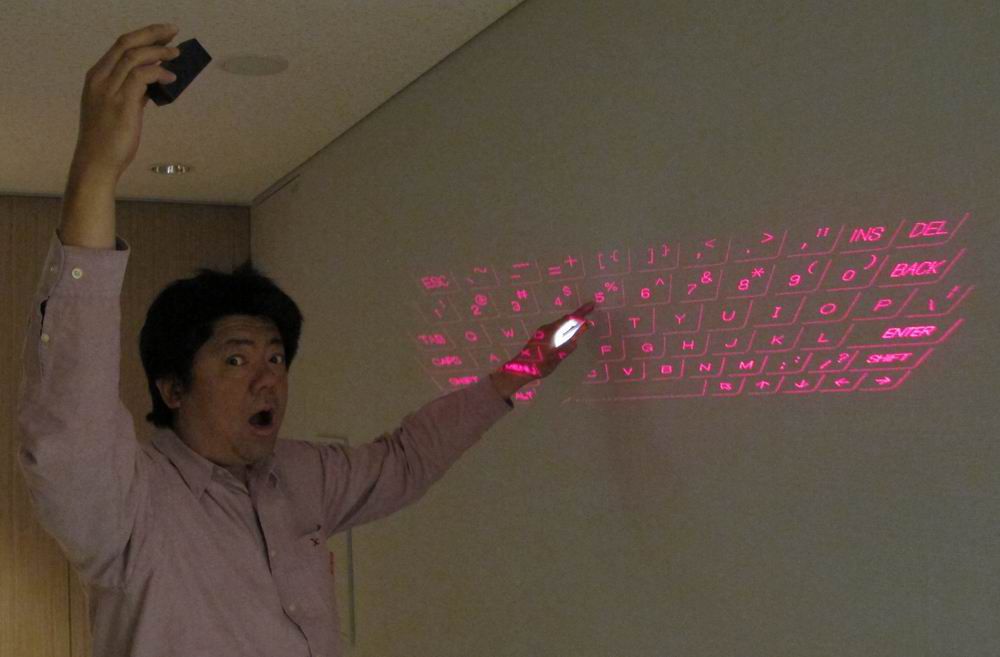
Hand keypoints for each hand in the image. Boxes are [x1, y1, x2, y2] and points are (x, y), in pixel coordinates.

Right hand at [71, 23, 181, 182]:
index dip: (143, 36)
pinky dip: (159, 72)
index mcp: (96, 77)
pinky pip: (142, 76)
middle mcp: (99, 79)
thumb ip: (133, 93)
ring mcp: (109, 90)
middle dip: (152, 34)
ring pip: (135, 57)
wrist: (96, 162)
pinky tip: (171, 78)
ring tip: (177, 53)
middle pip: (126, 44)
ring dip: (159, 52)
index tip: (162, 34)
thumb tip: (154, 81)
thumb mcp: (119, 109)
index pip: (119, 46)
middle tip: (173, 32)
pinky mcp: (122, 103)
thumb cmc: (108, 140)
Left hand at [497, 300, 597, 384]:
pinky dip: (566, 327)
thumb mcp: (554, 359)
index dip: (581, 312)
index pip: (569, 319)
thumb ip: (565, 350)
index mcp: (551, 331)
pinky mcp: (542, 337)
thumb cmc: (537, 364)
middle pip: (566, 319)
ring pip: (561, 324)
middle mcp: (547, 329)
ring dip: (573, 321)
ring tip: (583, 319)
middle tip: (590, 308)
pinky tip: (569, 330)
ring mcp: (544, 332)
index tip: (591, 304)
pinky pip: (558, 329)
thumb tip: (576, 342)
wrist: (520, 369)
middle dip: (579, 315)